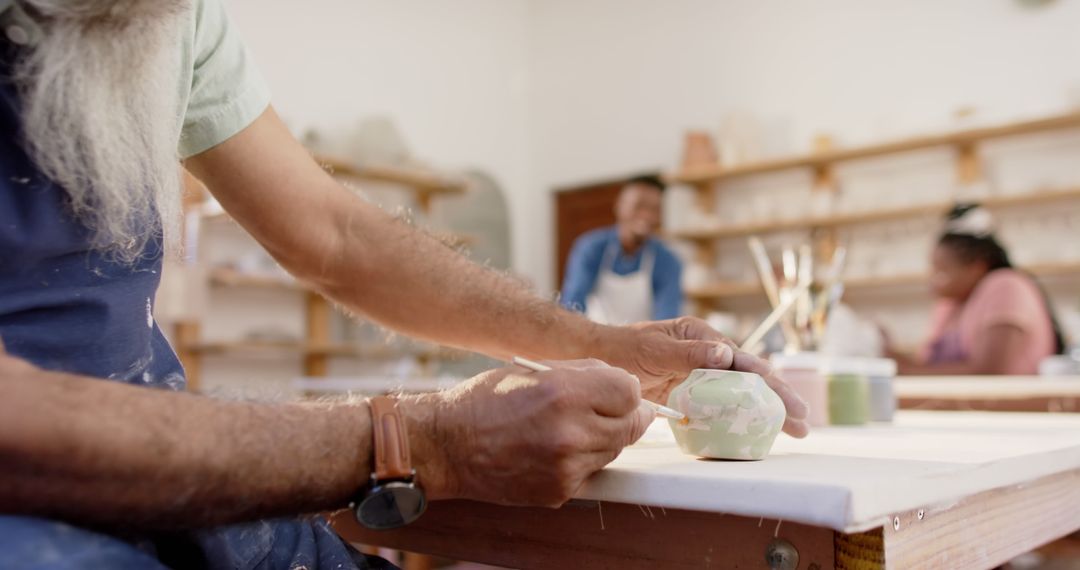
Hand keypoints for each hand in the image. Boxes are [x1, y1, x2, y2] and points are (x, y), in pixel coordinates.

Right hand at [400, 359, 652, 506]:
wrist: (447, 445)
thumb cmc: (487, 400)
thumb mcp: (536, 369)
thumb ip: (586, 374)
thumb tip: (626, 383)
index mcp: (564, 394)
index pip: (630, 392)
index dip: (625, 389)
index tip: (615, 390)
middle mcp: (570, 433)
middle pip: (631, 424)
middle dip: (622, 414)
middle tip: (601, 409)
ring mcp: (566, 468)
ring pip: (614, 450)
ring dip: (602, 437)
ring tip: (566, 428)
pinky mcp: (560, 492)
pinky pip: (591, 472)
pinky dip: (580, 460)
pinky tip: (551, 449)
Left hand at [599, 317, 809, 437]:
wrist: (601, 358)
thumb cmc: (624, 350)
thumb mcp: (654, 350)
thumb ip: (687, 354)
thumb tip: (724, 353)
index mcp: (702, 336)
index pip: (742, 359)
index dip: (766, 379)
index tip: (785, 397)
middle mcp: (708, 353)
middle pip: (750, 376)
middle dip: (778, 398)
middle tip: (802, 421)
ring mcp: (702, 373)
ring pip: (741, 393)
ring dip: (766, 411)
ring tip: (794, 430)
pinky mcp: (694, 392)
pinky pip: (722, 405)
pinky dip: (740, 417)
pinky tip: (758, 432)